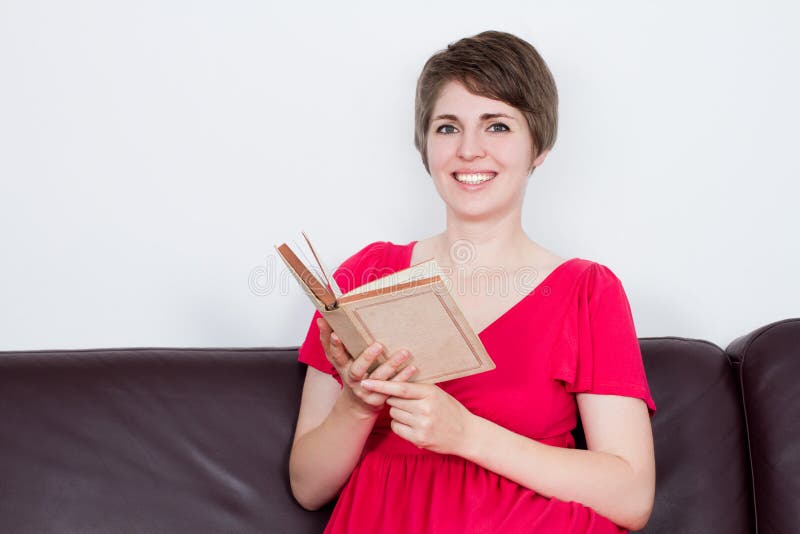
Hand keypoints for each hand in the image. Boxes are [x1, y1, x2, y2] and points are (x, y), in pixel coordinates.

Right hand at [317, 317, 416, 417]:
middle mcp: (353, 379)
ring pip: (379, 378)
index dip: (335, 346)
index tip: (336, 334)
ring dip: (391, 365)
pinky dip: (403, 377)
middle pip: (357, 370)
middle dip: (367, 358)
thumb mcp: (338, 357)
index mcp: (342, 367)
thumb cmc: (350, 372)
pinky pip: (393, 387)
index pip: (336, 356)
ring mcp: (367, 390)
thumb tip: (321, 319)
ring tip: (403, 352)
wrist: (359, 403)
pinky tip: (412, 367)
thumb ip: (328, 339)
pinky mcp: (380, 398)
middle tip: (378, 345)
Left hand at [359, 379, 475, 454]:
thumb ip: (417, 388)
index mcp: (430, 393)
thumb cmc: (450, 410)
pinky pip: (396, 427)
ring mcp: (421, 425)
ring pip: (393, 414)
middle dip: (396, 400)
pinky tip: (412, 425)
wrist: (466, 434)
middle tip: (409, 403)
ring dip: (398, 413)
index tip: (365, 382)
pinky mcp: (418, 439)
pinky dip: (400, 425)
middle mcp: (425, 409)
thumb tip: (392, 382)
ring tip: (415, 415)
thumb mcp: (437, 393)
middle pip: (393, 401)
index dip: (381, 385)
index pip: (400, 388)